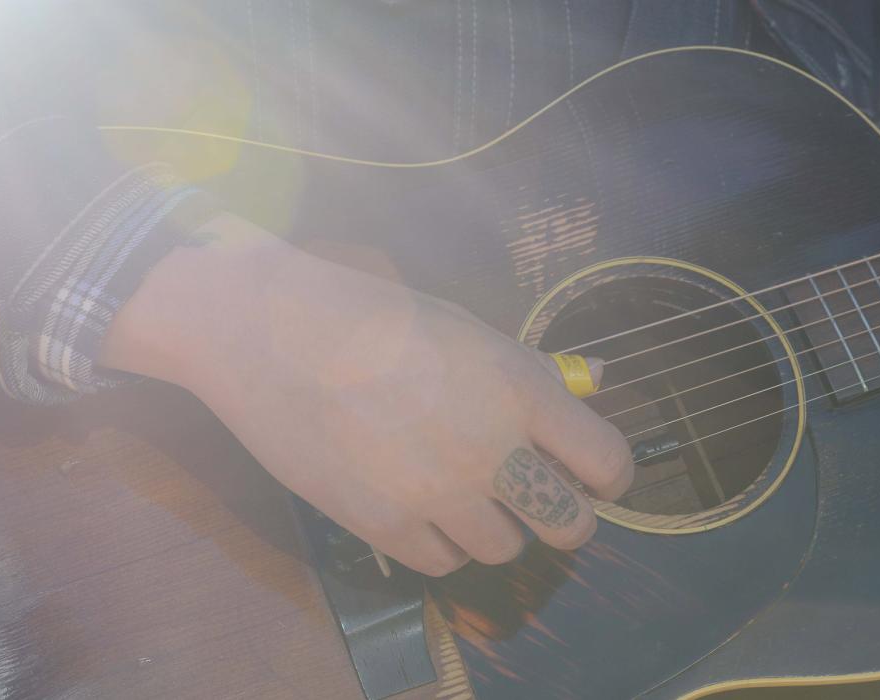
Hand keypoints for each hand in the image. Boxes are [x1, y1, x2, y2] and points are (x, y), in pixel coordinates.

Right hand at [99, 215, 634, 575]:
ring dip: (495, 527)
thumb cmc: (374, 316)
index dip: (608, 476)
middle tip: (537, 500)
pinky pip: (443, 563)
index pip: (607, 462)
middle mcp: (491, 450)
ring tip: (464, 495)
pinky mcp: (386, 525)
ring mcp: (439, 494)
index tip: (591, 477)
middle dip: (563, 516)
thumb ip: (531, 371)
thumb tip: (596, 383)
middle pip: (569, 524)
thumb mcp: (466, 329)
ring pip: (504, 549)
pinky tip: (420, 506)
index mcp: (521, 390)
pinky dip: (441, 542)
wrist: (271, 332)